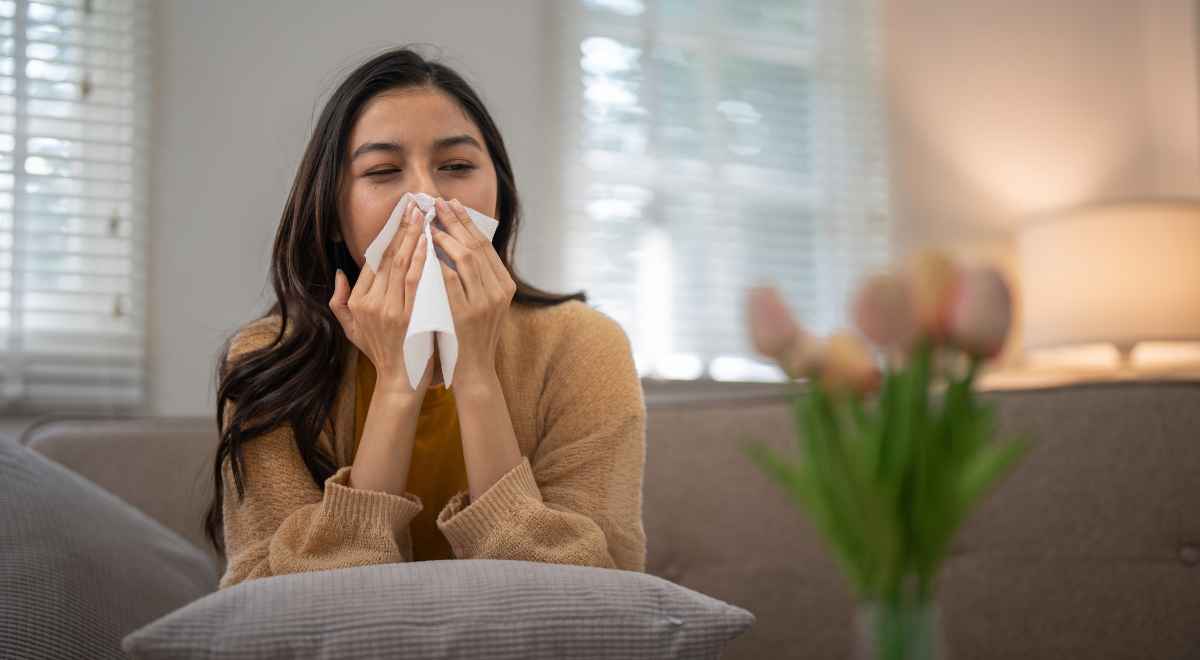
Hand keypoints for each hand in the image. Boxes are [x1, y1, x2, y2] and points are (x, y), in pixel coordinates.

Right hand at [330, 200, 433, 395]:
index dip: (387, 235)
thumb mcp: (352, 330)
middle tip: (414, 205)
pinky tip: (428, 242)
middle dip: (401, 227)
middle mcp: (371, 304)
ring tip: (423, 215)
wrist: (401, 382)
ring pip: (401, 264)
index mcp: (358, 302)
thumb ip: (340, 302)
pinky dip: (421, 260)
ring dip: (412, 237)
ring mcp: (390, 310)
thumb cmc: (382, 354)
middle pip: (387, 257)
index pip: (373, 260)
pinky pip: (415, 281)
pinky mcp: (409, 317)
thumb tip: (339, 272)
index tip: (400, 216)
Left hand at [429, 197, 515, 385]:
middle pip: (476, 246)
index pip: (485, 245)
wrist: (473, 371)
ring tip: (429, 223)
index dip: (468, 222)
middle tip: (437, 202)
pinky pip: (450, 280)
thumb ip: (477, 277)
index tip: (452, 204)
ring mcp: (484, 303)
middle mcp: (499, 291)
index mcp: (504, 285)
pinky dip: (438, 262)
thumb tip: (458, 243)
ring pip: (466, 258)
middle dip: (456, 221)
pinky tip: (425, 250)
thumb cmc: (471, 336)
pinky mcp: (466, 314)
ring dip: (446, 237)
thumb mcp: (483, 304)